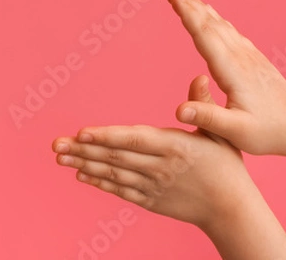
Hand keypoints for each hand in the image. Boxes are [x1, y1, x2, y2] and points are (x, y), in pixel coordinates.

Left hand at [51, 77, 252, 228]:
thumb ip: (203, 107)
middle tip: (55, 145)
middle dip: (83, 150)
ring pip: (114, 174)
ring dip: (85, 165)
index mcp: (175, 146)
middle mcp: (160, 167)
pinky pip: (120, 191)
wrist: (230, 209)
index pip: (134, 140)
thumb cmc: (227, 166)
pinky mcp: (150, 200)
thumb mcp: (221, 132)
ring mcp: (153, 186)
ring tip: (60, 157)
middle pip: (116, 157)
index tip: (81, 132)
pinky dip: (100, 183)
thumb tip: (200, 77)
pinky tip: (81, 175)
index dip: (106, 136)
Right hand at [167, 0, 285, 154]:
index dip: (186, 14)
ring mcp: (249, 57)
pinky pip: (231, 33)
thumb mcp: (235, 131)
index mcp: (232, 70)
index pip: (204, 35)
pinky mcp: (254, 61)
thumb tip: (178, 110)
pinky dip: (216, 21)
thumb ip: (207, 117)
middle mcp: (241, 57)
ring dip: (202, 10)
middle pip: (211, 24)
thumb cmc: (268, 133)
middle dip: (189, 5)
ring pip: (221, 26)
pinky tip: (214, 20)